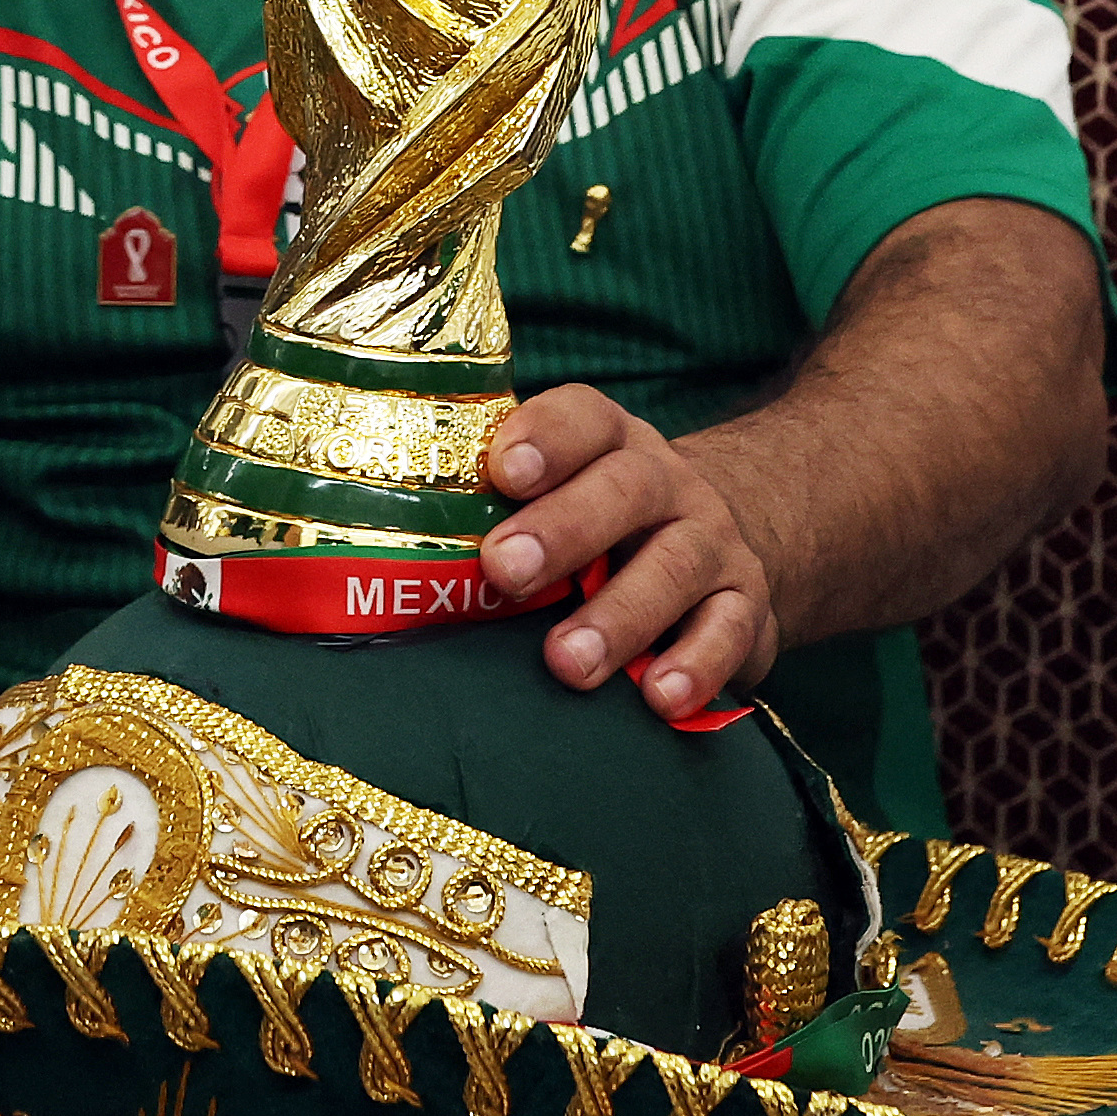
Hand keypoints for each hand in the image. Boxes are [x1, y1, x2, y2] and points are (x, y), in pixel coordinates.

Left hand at [481, 383, 778, 720]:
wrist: (724, 541)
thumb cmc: (601, 524)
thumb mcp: (560, 500)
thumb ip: (493, 513)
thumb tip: (370, 555)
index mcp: (608, 442)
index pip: (583, 417)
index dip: (545, 438)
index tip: (501, 471)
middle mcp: (665, 482)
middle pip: (624, 489)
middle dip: (563, 529)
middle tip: (505, 571)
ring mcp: (712, 541)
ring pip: (675, 566)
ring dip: (620, 615)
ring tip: (567, 664)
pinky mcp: (746, 605)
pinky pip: (731, 630)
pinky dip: (698, 664)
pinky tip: (660, 699)